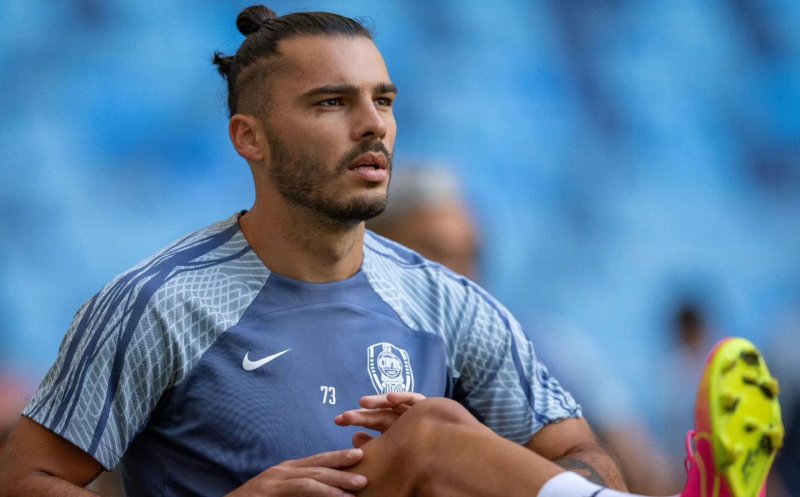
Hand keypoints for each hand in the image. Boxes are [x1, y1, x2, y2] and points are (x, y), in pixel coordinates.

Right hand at [225, 449, 366, 496]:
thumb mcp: (283, 496)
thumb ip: (302, 493)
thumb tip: (330, 494)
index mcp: (287, 471)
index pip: (317, 461)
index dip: (338, 458)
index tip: (360, 456)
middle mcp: (283, 471)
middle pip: (318, 462)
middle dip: (343, 461)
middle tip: (367, 460)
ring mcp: (276, 479)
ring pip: (313, 475)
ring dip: (339, 479)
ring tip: (360, 483)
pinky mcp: (272, 490)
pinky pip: (303, 489)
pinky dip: (324, 492)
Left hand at [335, 392, 425, 447]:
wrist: (456, 452)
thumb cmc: (424, 454)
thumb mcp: (395, 450)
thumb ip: (377, 446)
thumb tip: (353, 440)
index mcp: (395, 428)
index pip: (372, 421)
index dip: (355, 420)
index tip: (337, 421)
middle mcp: (403, 418)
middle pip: (379, 413)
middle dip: (361, 413)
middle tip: (342, 416)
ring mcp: (415, 410)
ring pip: (394, 404)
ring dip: (378, 402)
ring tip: (362, 403)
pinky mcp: (428, 405)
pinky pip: (414, 400)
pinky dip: (402, 397)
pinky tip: (390, 398)